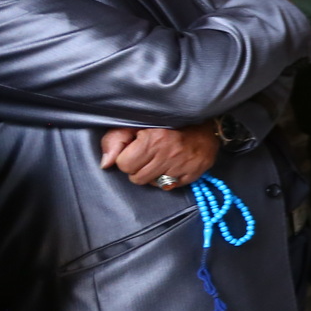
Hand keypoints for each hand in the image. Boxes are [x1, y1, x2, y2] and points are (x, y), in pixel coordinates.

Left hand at [100, 123, 218, 187]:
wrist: (205, 124)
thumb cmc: (167, 123)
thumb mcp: (136, 123)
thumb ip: (115, 140)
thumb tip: (106, 163)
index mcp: (152, 139)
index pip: (124, 164)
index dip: (127, 158)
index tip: (136, 150)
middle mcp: (168, 153)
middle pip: (136, 178)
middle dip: (138, 168)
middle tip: (148, 156)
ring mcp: (182, 165)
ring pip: (151, 184)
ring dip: (152, 175)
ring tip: (159, 161)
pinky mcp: (193, 173)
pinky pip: (169, 187)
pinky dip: (168, 179)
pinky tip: (172, 166)